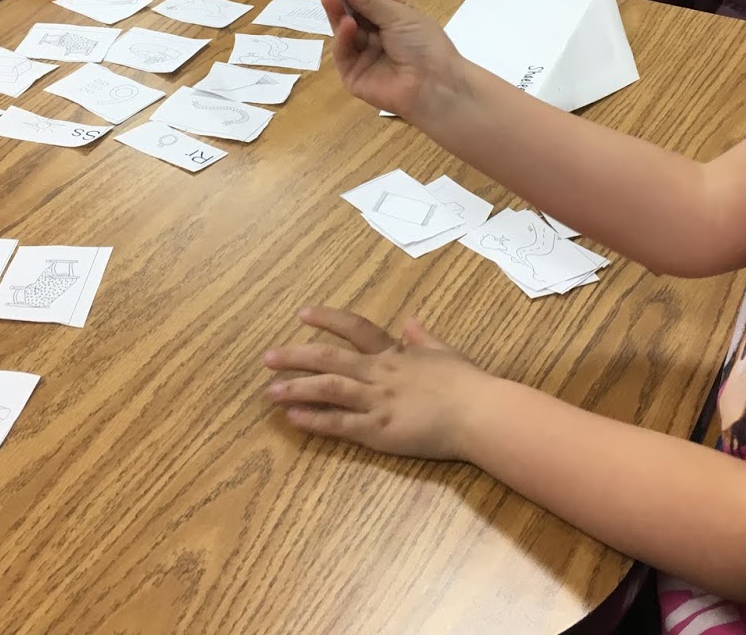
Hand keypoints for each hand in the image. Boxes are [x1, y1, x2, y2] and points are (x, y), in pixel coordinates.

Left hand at [264, 308, 490, 460]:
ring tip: (270, 391)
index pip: (355, 329)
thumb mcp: (444, 351)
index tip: (302, 314)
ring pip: (327, 389)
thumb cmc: (466, 383)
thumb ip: (423, 338)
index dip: (327, 320)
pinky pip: (340, 424)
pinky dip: (314, 420)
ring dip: (296, 388)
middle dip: (295, 357)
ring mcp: (376, 401)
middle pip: (329, 359)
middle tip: (267, 358)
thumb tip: (411, 321)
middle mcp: (379, 373)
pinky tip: (293, 418)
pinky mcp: (378, 431)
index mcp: (393, 354)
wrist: (478, 412)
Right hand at [319, 0, 467, 123]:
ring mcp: (364, 56)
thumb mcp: (399, 16)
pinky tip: (347, 24)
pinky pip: (344, 54)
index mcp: (392, 19)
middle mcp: (377, 36)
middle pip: (352, 14)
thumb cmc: (425, 45)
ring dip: (336, 13)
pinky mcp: (354, 75)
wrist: (436, 86)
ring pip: (343, 31)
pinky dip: (343, 38)